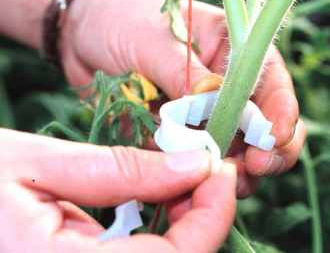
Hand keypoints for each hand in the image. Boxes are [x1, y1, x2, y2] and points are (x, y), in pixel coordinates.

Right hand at [0, 128, 235, 252]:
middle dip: (205, 221)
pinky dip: (164, 236)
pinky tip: (161, 202)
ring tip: (183, 179)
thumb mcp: (38, 164)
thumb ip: (120, 171)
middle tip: (203, 169)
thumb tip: (195, 164)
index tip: (220, 168)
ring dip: (188, 227)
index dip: (212, 217)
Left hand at [61, 0, 305, 196]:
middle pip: (265, 124)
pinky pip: (197, 166)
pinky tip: (191, 187)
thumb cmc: (121, 20)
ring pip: (237, 152)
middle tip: (257, 165)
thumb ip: (184, 71)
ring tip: (222, 180)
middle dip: (269, 149)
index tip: (278, 135)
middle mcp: (226, 87)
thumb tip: (211, 101)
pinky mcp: (180, 141)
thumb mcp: (154, 38)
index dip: (282, 108)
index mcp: (231, 49)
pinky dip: (198, 180)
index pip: (271, 79)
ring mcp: (204, 117)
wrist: (80, 38)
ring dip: (237, 171)